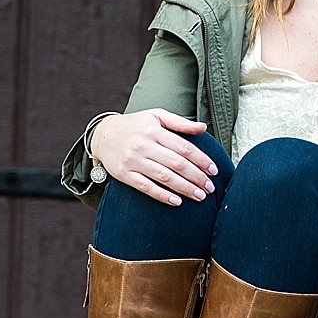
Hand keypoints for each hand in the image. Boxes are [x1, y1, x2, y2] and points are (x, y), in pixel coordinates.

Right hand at [90, 109, 217, 205]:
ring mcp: (133, 160)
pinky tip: (176, 201)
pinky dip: (162, 195)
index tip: (214, 170)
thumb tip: (204, 127)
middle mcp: (144, 145)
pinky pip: (146, 187)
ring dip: (184, 188)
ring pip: (164, 177)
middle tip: (210, 187)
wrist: (103, 135)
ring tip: (200, 196)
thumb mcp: (156, 116)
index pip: (184, 147)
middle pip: (176, 164)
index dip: (201, 160)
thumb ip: (180, 123)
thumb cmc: (135, 125)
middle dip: (196, 177)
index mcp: (154, 130)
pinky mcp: (124, 174)